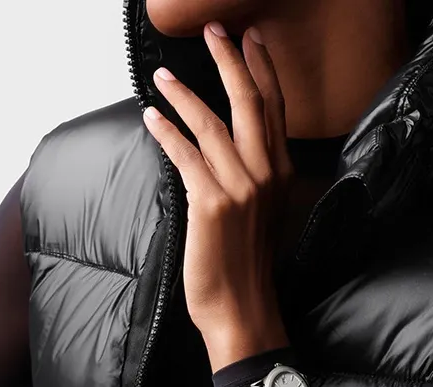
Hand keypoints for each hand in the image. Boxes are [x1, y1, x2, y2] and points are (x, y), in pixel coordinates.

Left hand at [142, 21, 294, 371]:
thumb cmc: (246, 266)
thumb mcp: (262, 217)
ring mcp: (241, 188)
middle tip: (213, 31)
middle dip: (229, 60)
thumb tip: (228, 149)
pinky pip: (185, 154)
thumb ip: (254, 179)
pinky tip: (152, 117)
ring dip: (184, 94)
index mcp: (281, 176)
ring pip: (212, 124)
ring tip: (163, 76)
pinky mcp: (211, 203)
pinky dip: (166, 131)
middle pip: (249, 102)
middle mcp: (266, 176)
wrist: (241, 308)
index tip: (249, 40)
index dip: (262, 70)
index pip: (275, 110)